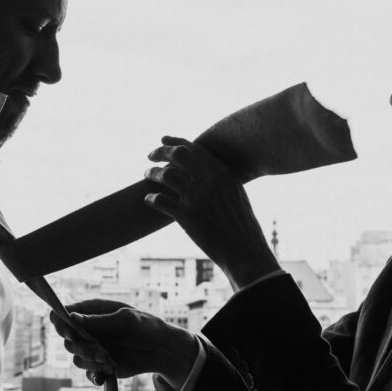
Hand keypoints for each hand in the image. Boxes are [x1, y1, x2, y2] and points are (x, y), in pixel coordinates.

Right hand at [50, 299, 196, 386]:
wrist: (160, 350)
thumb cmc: (145, 326)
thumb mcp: (124, 320)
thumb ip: (98, 321)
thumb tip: (71, 317)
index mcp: (91, 311)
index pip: (63, 314)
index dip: (61, 324)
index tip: (72, 333)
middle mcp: (88, 329)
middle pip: (68, 341)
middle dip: (83, 348)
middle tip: (101, 352)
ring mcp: (93, 347)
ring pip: (77, 358)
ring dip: (92, 362)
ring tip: (111, 361)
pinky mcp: (99, 364)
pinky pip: (88, 372)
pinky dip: (95, 375)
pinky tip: (106, 374)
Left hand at [144, 136, 279, 287]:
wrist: (245, 251)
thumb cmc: (242, 227)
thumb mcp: (236, 196)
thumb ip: (222, 181)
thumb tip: (209, 173)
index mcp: (222, 173)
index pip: (195, 148)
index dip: (176, 141)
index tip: (164, 140)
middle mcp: (209, 180)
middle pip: (178, 154)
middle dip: (161, 151)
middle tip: (150, 155)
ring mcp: (197, 197)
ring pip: (166, 175)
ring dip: (152, 173)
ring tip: (146, 175)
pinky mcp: (187, 216)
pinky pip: (160, 200)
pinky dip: (151, 199)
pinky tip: (148, 200)